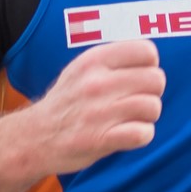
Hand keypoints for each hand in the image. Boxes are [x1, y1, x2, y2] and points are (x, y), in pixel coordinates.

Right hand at [30, 40, 165, 173]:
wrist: (34, 136)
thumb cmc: (68, 101)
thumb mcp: (82, 68)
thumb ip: (114, 59)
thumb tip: (151, 57)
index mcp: (93, 60)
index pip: (146, 51)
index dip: (150, 66)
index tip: (139, 78)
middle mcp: (96, 83)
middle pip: (156, 79)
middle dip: (152, 92)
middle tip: (137, 100)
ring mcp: (98, 113)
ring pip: (153, 106)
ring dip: (148, 116)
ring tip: (131, 118)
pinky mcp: (100, 140)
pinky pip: (143, 133)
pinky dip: (143, 135)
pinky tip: (129, 134)